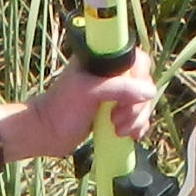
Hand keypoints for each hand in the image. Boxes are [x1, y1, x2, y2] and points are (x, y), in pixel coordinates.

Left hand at [15, 49, 154, 163]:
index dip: (138, 79)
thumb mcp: (88, 92)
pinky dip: (137, 126)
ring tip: (117, 130)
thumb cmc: (60, 108)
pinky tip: (127, 135)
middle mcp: (111, 74)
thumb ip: (119, 88)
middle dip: (136, 105)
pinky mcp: (116, 111)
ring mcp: (114, 93)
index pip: (136, 60)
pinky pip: (139, 116)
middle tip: (117, 118)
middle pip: (143, 83)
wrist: (46, 133)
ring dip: (136, 119)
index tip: (125, 97)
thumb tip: (149, 91)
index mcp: (103, 60)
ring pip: (143, 102)